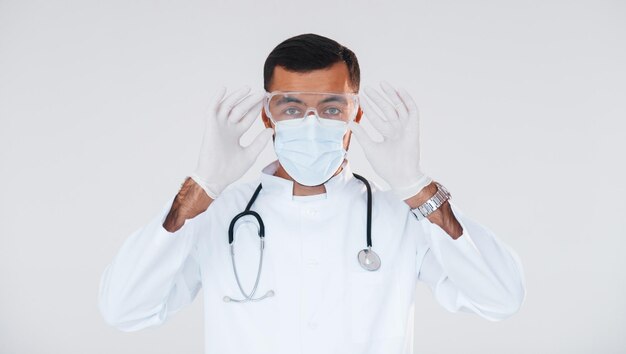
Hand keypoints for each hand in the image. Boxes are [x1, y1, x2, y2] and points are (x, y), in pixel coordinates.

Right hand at [190, 86, 272, 198]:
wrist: (215, 179)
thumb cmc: (230, 170)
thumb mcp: (250, 154)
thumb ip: (260, 142)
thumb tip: (271, 130)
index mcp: (236, 134)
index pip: (247, 118)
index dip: (256, 109)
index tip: (265, 101)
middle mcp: (227, 128)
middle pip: (240, 110)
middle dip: (250, 101)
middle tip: (261, 92)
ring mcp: (219, 126)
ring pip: (228, 106)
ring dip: (237, 97)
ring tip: (248, 88)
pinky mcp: (210, 126)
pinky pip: (212, 109)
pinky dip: (217, 99)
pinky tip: (224, 89)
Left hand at [348, 81, 431, 199]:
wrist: (400, 176)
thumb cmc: (386, 166)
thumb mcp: (370, 148)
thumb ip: (361, 135)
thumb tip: (349, 123)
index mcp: (387, 135)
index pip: (376, 118)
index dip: (369, 109)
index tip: (360, 100)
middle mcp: (397, 129)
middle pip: (386, 110)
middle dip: (377, 99)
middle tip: (367, 89)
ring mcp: (405, 128)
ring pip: (398, 107)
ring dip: (391, 95)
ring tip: (381, 84)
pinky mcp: (413, 128)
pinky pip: (412, 110)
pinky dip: (406, 100)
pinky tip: (399, 90)